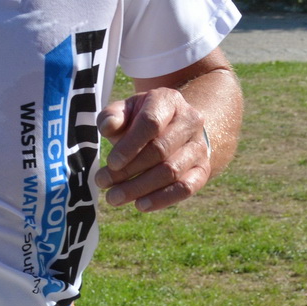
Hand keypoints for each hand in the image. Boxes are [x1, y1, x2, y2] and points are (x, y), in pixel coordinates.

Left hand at [93, 88, 211, 211]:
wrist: (174, 127)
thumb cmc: (140, 119)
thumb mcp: (125, 111)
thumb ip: (112, 116)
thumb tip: (108, 126)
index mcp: (168, 101)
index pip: (151, 123)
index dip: (130, 145)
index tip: (111, 163)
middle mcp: (190, 121)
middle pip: (160, 150)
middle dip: (129, 170)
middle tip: (103, 183)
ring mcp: (199, 146)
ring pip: (172, 171)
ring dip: (140, 187)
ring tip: (114, 197)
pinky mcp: (203, 168)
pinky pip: (186, 187)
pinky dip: (162, 198)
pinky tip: (140, 204)